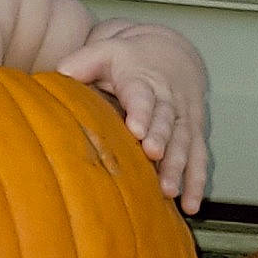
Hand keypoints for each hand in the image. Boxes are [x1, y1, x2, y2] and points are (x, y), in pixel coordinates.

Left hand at [56, 22, 209, 214]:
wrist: (170, 53)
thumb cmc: (129, 58)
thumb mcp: (105, 51)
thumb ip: (82, 62)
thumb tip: (58, 74)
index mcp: (143, 81)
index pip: (142, 96)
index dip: (141, 111)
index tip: (136, 129)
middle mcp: (169, 100)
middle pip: (166, 121)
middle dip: (162, 139)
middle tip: (154, 156)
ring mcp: (184, 119)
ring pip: (184, 143)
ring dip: (178, 167)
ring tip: (169, 191)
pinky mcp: (194, 134)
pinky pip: (199, 159)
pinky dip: (196, 182)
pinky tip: (191, 206)